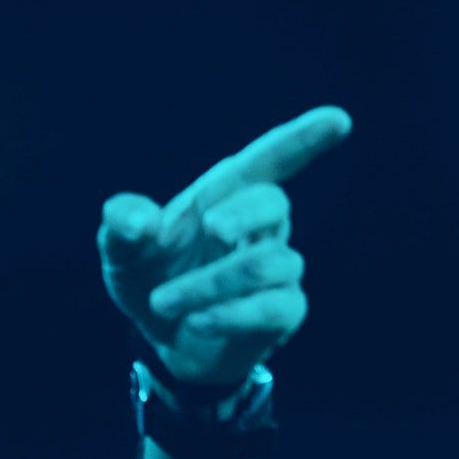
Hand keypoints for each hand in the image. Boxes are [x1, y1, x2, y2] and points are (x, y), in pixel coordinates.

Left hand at [97, 106, 351, 385]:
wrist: (159, 338)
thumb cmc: (147, 279)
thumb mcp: (121, 252)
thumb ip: (121, 225)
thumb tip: (143, 220)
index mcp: (222, 198)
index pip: (268, 161)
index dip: (302, 140)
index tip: (338, 120)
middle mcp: (257, 228)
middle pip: (273, 203)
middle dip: (241, 215)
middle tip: (211, 230)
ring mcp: (277, 270)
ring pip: (266, 264)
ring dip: (208, 284)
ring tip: (163, 303)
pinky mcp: (284, 311)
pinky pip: (273, 307)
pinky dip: (229, 314)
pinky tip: (197, 322)